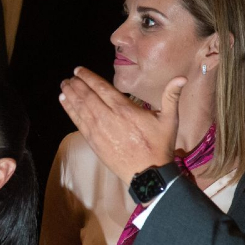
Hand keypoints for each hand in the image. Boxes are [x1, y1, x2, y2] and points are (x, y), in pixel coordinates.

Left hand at [59, 68, 185, 186]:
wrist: (148, 174)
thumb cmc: (160, 146)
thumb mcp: (170, 120)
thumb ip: (171, 97)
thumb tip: (181, 77)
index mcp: (125, 109)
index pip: (102, 88)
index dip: (88, 78)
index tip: (78, 70)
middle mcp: (108, 117)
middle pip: (87, 97)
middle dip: (76, 85)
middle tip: (68, 78)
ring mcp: (99, 131)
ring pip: (80, 108)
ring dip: (70, 96)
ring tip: (63, 86)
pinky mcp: (94, 142)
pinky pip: (78, 123)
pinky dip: (70, 111)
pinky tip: (64, 102)